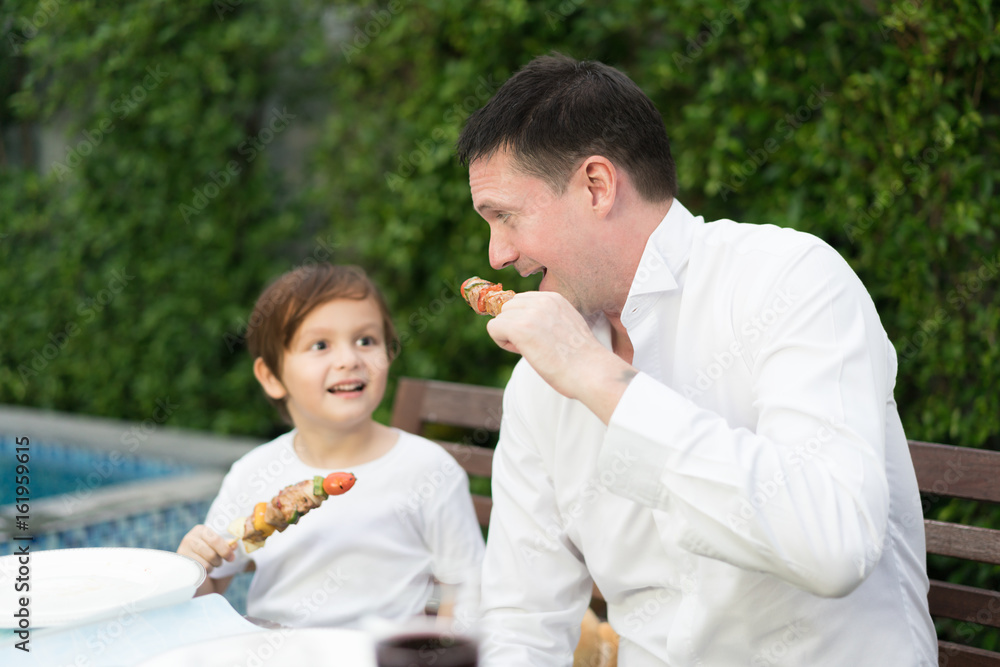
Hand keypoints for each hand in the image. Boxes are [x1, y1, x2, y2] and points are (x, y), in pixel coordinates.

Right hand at [178, 524, 234, 573]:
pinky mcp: (182, 562)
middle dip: (219, 561)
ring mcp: (183, 550)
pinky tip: (203, 568)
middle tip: (219, 562)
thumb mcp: (217, 546)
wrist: (190, 564)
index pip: (216, 540)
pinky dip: (205, 571)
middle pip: (211, 554)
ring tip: (211, 564)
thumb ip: (226, 545)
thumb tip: (234, 544)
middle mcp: (190, 538)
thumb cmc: (208, 551)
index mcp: (201, 530)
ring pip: (206, 563)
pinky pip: (198, 570)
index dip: (226, 551)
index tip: (231, 558)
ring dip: (212, 567)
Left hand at [486, 291, 635, 421]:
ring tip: (532, 350)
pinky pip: (493, 328)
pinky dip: (502, 342)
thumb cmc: (582, 359)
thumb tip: (524, 324)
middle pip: (508, 307)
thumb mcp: (566, 326)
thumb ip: (547, 318)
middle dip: (514, 326)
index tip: (540, 337)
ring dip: (509, 336)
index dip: (524, 321)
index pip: (521, 301)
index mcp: (554, 298)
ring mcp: (531, 313)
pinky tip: (522, 352)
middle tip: (534, 346)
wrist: (592, 372)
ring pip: (500, 318)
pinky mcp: (520, 329)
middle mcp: (542, 300)